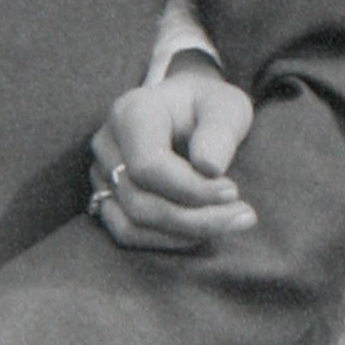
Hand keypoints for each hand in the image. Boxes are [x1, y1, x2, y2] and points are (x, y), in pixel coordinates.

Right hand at [88, 53, 256, 251]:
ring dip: (183, 233)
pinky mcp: (106, 195)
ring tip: (230, 223)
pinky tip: (202, 231)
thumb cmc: (208, 106)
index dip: (191, 189)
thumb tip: (209, 167)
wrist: (187, 109)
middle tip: (243, 216)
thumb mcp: (226, 105)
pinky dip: (166, 239)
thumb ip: (219, 130)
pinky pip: (127, 232)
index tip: (233, 192)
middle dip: (194, 218)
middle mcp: (108, 143)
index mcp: (132, 112)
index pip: (148, 166)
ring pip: (131, 223)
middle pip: (138, 200)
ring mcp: (101, 172)